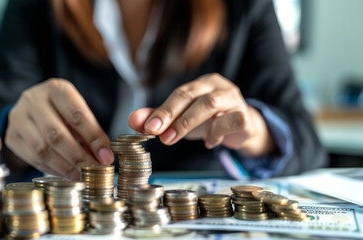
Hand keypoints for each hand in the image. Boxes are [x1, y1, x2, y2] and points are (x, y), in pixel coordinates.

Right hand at [5, 78, 113, 179]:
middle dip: (78, 157)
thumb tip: (104, 157)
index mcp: (56, 88)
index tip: (105, 156)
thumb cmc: (63, 110)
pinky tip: (66, 174)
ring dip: (65, 167)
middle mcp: (33, 100)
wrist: (32, 108)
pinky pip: (33, 158)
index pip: (76, 115)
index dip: (93, 138)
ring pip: (42, 149)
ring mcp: (18, 118)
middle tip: (93, 170)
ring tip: (81, 176)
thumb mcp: (79, 112)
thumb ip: (91, 131)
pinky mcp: (11, 137)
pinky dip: (53, 169)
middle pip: (56, 134)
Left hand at [128, 73, 275, 156]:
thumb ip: (159, 118)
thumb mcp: (182, 119)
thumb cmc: (210, 120)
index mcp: (202, 83)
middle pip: (193, 95)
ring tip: (174, 139)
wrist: (242, 128)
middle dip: (173, 116)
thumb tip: (133, 120)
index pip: (180, 93)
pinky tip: (209, 142)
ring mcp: (235, 99)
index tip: (149, 127)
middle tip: (159, 136)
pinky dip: (217, 132)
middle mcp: (219, 86)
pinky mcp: (246, 116)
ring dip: (189, 122)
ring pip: (211, 103)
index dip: (163, 109)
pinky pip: (231, 121)